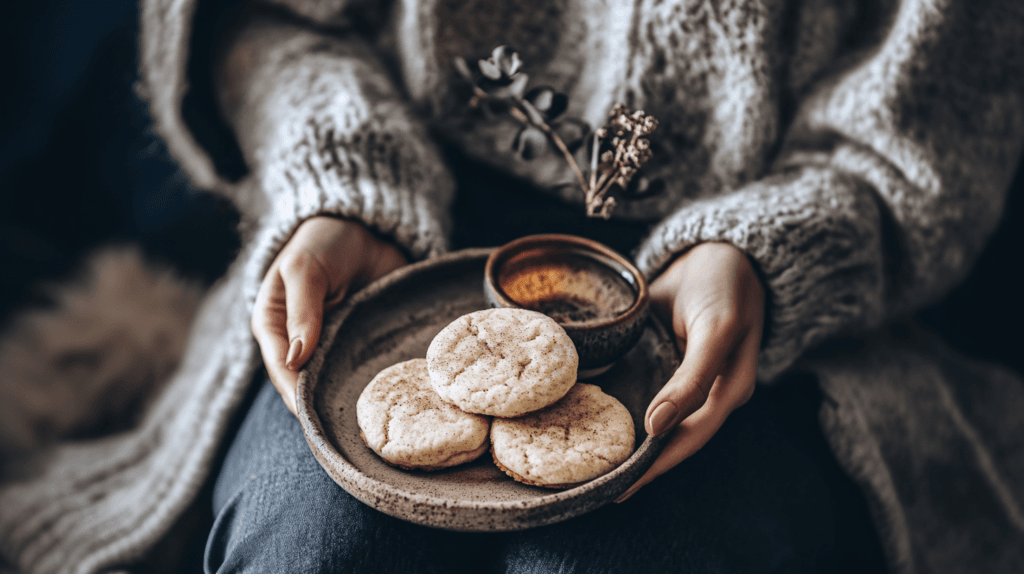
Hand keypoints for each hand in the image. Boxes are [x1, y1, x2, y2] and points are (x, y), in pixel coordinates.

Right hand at [252, 216, 406, 413]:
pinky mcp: (363, 343)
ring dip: (350, 398)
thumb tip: (297, 358)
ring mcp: (333, 345)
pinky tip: (389, 400)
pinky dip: (376, 384)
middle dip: (323, 406)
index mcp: (274, 326)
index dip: (295, 393)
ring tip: (369, 423)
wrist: (367, 225)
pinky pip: (366, 369)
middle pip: (308, 384)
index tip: (313, 416)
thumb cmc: (324, 241)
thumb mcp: (305, 268)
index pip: (281, 368)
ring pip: (337, 381)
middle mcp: (301, 342)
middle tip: (345, 430)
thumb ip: (302, 309)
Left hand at [616, 242, 764, 501]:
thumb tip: (658, 427)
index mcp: (727, 393)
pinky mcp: (667, 362)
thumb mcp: (716, 330)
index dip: (654, 467)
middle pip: (669, 439)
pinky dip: (620, 407)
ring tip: (588, 462)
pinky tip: (592, 417)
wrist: (722, 248)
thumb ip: (692, 378)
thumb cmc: (725, 285)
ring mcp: (686, 379)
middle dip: (636, 464)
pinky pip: (643, 391)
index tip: (617, 489)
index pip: (686, 442)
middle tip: (593, 486)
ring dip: (626, 440)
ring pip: (654, 420)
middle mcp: (707, 393)